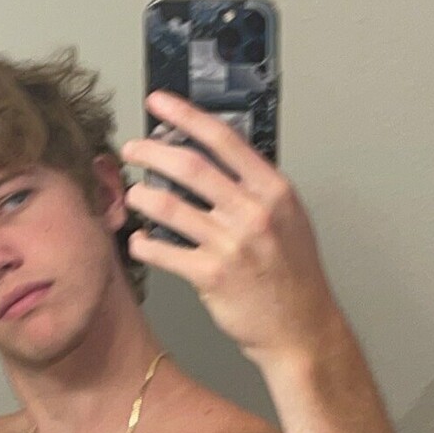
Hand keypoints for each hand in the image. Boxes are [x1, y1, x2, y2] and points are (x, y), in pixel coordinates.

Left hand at [120, 89, 341, 365]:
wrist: (301, 328)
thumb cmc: (292, 274)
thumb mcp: (288, 218)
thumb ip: (255, 188)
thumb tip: (213, 157)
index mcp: (274, 190)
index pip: (223, 140)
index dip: (185, 116)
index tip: (159, 103)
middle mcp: (254, 212)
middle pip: (189, 166)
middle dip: (150, 152)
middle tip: (132, 150)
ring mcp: (233, 244)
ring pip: (168, 206)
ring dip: (142, 197)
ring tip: (134, 196)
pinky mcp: (211, 275)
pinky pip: (162, 250)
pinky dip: (144, 243)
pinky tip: (141, 241)